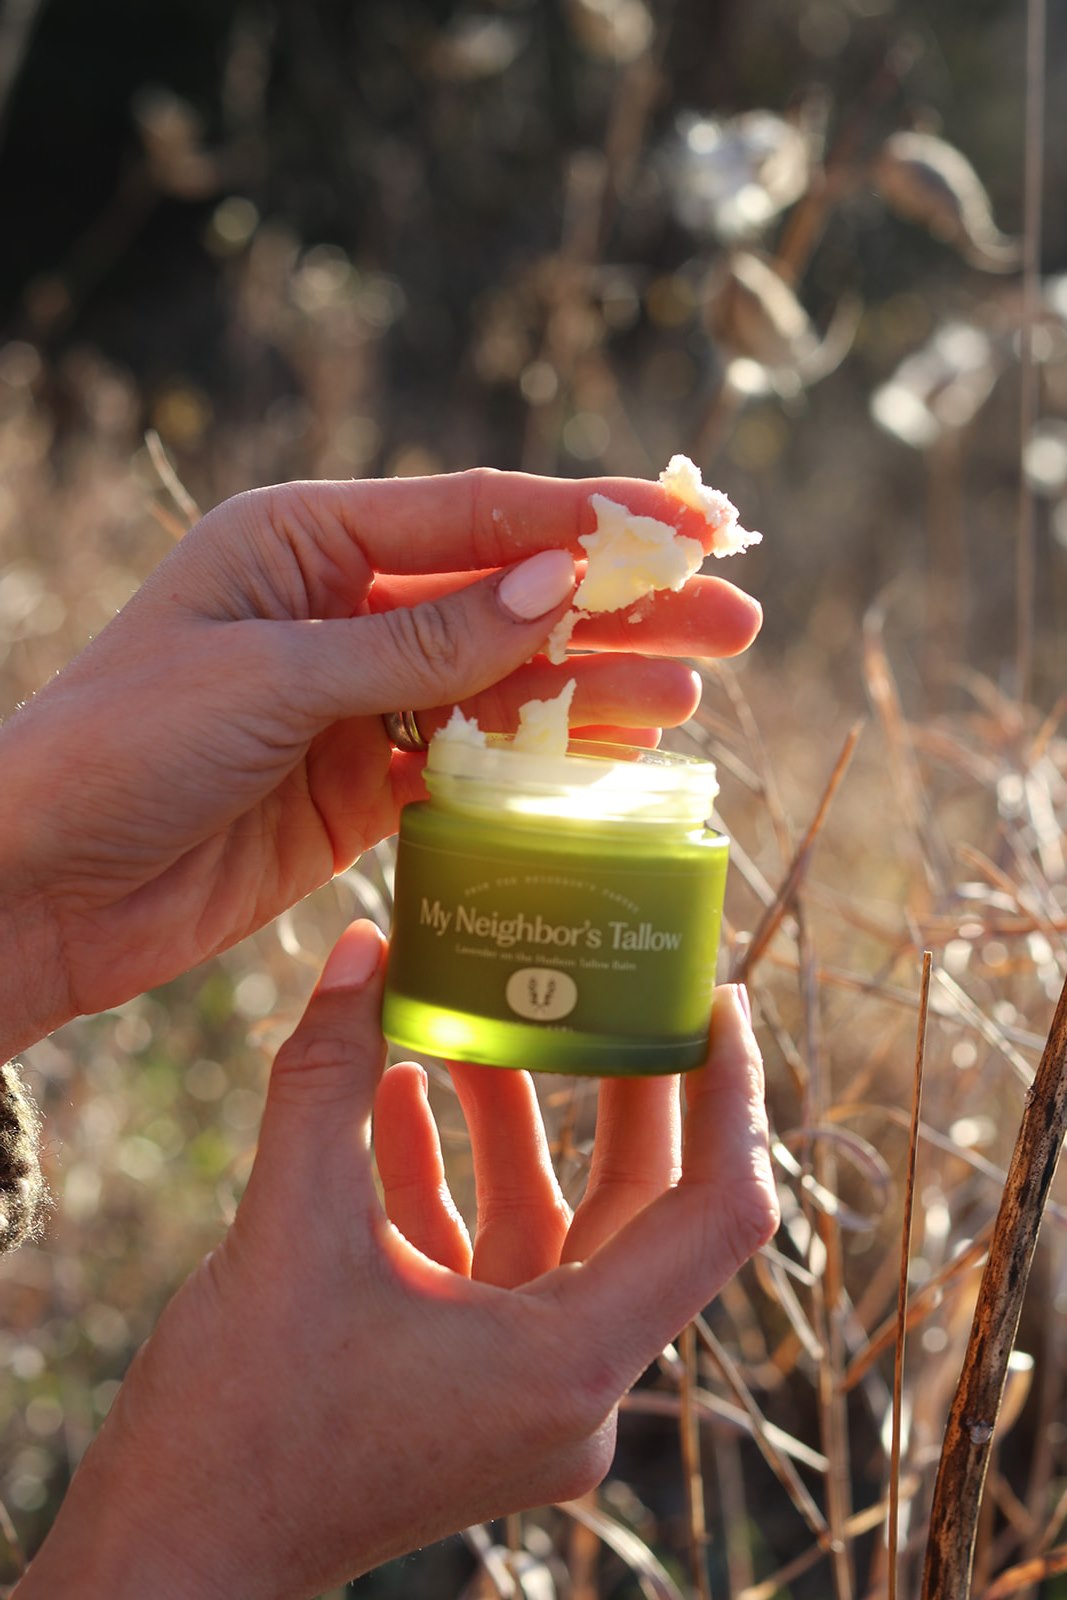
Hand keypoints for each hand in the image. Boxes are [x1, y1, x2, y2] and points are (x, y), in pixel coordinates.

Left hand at [0, 470, 760, 1052]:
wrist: (36, 885)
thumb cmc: (121, 748)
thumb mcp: (275, 676)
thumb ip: (421, 639)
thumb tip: (559, 583)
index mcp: (304, 538)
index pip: (475, 514)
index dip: (590, 519)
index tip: (693, 527)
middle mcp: (337, 606)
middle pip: (507, 595)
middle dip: (619, 607)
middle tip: (733, 617)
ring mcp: (354, 699)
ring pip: (501, 681)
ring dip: (595, 685)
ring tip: (698, 688)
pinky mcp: (358, 784)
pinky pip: (469, 761)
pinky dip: (540, 759)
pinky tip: (618, 755)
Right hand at [14, 920, 777, 1598]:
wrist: (168, 1565)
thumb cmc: (234, 1428)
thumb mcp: (284, 1228)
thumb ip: (327, 1076)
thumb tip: (360, 945)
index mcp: (571, 1363)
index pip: (717, 1212)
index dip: (733, 1097)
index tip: (716, 1001)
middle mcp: (573, 1388)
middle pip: (635, 1206)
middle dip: (613, 1083)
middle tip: (601, 978)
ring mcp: (524, 1396)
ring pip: (552, 1225)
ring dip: (510, 1121)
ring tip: (466, 1015)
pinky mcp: (471, 1391)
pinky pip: (491, 1261)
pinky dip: (457, 1180)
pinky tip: (400, 1095)